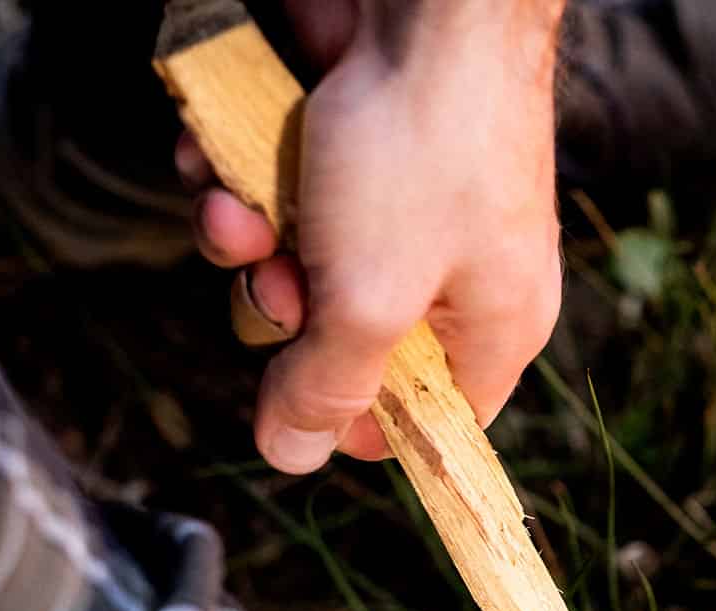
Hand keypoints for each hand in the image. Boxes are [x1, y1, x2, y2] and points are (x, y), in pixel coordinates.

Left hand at [181, 0, 567, 473]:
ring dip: (244, 241)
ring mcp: (401, 206)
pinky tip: (219, 153)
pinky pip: (277, 196)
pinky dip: (236, 179)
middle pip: (344, 342)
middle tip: (283, 277)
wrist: (427, 1)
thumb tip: (288, 459)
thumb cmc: (426, 148)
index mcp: (496, 326)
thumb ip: (327, 385)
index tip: (300, 395)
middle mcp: (454, 272)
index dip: (356, 419)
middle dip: (285, 311)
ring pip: (296, 263)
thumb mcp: (370, 296)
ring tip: (238, 203)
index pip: (428, 417)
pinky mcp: (350, 149)